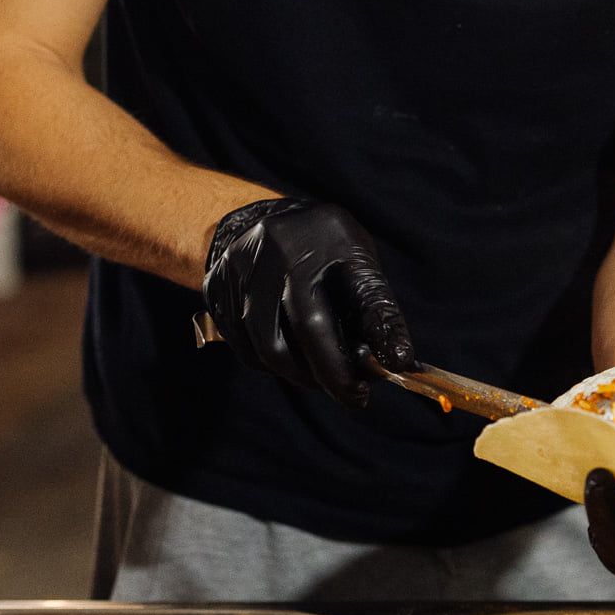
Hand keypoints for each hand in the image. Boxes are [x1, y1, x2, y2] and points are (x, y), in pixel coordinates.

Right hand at [202, 200, 415, 404]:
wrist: (256, 218)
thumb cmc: (323, 250)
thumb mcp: (358, 262)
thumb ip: (374, 308)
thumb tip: (396, 362)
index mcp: (331, 236)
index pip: (365, 292)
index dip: (383, 331)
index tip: (399, 366)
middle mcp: (282, 247)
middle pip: (308, 325)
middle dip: (333, 373)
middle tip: (354, 396)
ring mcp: (242, 266)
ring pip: (269, 346)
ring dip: (301, 375)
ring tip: (322, 379)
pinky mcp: (215, 287)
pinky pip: (244, 347)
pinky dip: (271, 364)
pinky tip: (290, 359)